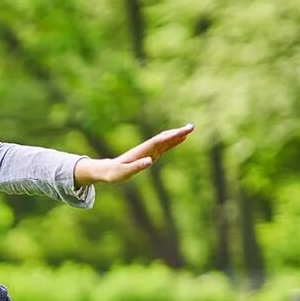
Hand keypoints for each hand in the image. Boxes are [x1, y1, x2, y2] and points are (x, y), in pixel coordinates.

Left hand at [74, 124, 194, 185]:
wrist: (107, 170)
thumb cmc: (115, 173)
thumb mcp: (125, 172)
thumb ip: (137, 166)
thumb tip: (150, 161)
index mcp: (142, 151)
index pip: (159, 141)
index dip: (171, 136)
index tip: (183, 132)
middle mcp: (147, 149)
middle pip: (164, 138)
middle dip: (178, 132)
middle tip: (192, 127)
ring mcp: (149, 151)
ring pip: (165, 141)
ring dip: (177, 135)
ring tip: (189, 129)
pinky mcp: (150, 154)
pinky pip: (164, 146)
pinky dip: (173, 142)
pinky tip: (180, 139)